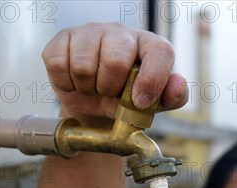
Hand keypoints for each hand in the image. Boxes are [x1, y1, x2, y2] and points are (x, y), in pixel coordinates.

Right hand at [42, 22, 187, 125]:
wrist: (95, 105)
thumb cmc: (129, 100)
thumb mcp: (154, 104)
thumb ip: (173, 96)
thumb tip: (177, 84)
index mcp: (151, 45)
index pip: (159, 53)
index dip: (151, 81)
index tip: (139, 102)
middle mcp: (121, 33)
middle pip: (115, 61)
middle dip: (111, 88)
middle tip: (111, 92)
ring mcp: (90, 32)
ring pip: (84, 66)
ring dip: (88, 88)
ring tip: (94, 88)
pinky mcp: (62, 39)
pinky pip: (59, 64)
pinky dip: (66, 83)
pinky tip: (76, 82)